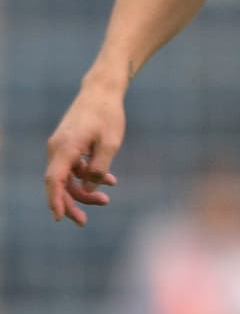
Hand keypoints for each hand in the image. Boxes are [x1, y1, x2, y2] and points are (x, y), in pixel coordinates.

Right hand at [46, 84, 122, 225]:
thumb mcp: (110, 144)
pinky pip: (74, 168)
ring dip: (84, 191)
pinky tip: (110, 181)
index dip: (55, 200)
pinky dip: (88, 176)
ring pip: (67, 178)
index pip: (54, 180)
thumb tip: (90, 190)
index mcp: (66, 147)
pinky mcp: (68, 146)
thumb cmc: (108, 115)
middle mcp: (58, 148)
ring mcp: (61, 147)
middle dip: (70, 204)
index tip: (59, 217)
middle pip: (58, 184)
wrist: (102, 91)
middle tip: (84, 222)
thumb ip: (99, 169)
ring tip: (106, 201)